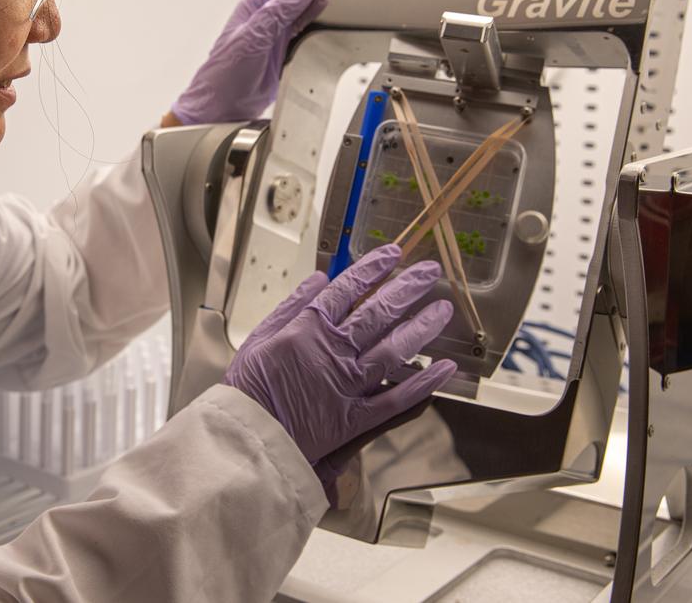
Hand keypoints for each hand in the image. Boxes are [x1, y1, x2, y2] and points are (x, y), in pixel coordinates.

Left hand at [170, 0, 353, 123]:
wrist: (220, 108)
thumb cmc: (223, 76)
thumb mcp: (253, 38)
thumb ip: (278, 11)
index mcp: (254, 6)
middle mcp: (265, 15)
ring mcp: (275, 32)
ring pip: (304, 6)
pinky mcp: (282, 49)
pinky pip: (305, 27)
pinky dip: (320, 19)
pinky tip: (330, 15)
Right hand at [222, 245, 456, 484]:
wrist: (247, 436)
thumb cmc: (247, 389)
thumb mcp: (259, 336)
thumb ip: (290, 305)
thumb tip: (317, 279)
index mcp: (308, 328)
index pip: (347, 289)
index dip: (373, 269)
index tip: (393, 255)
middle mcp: (333, 351)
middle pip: (378, 312)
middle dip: (407, 288)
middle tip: (430, 272)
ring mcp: (348, 384)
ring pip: (394, 350)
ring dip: (422, 328)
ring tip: (443, 310)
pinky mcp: (356, 418)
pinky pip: (397, 399)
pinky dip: (423, 385)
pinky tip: (444, 369)